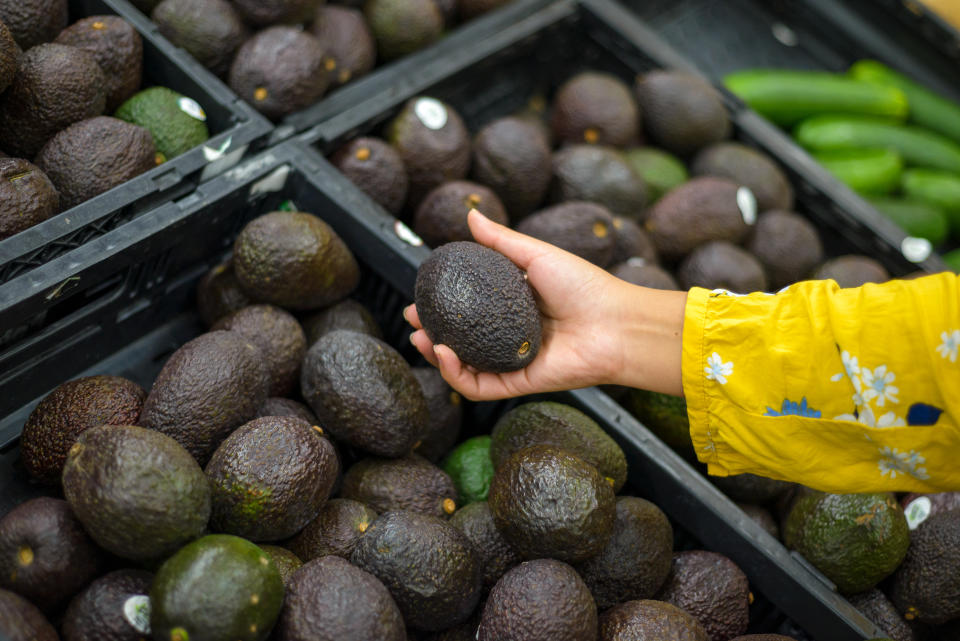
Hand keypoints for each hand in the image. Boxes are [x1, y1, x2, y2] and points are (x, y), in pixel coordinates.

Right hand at [404, 210, 686, 400]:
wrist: (616, 324)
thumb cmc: (586, 286)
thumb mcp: (537, 255)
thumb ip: (501, 240)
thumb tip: (470, 214)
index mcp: (513, 308)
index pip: (468, 309)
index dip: (441, 304)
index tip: (420, 294)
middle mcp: (510, 336)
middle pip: (460, 340)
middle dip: (430, 332)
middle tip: (412, 318)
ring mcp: (512, 362)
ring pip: (464, 367)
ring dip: (436, 356)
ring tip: (421, 337)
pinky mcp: (518, 384)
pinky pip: (479, 386)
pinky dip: (456, 374)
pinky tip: (443, 353)